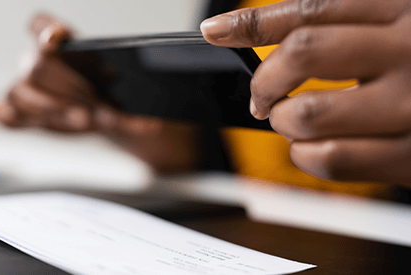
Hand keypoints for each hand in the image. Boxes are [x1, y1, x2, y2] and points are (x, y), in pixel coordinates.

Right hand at [0, 14, 162, 134]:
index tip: (59, 37)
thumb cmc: (114, 88)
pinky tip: (3, 112)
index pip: (40, 24)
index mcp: (59, 41)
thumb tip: (153, 86)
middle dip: (67, 86)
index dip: (45, 29)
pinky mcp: (27, 116)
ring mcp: (29, 90)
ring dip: (53, 108)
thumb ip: (131, 72)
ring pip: (22, 92)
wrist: (113, 112)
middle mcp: (38, 61)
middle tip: (96, 104)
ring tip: (84, 119)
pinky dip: (6, 115)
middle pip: (36, 65)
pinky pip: (7, 114)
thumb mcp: (128, 76)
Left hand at [201, 0, 410, 185]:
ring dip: (284, 122)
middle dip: (265, 80)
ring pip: (308, 114)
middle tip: (263, 96)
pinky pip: (331, 159)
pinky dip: (304, 156)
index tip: (217, 30)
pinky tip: (312, 147)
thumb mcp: (402, 24)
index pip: (312, 8)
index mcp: (404, 8)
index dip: (254, 21)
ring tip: (293, 121)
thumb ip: (351, 22)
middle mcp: (410, 50)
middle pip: (302, 55)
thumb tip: (273, 34)